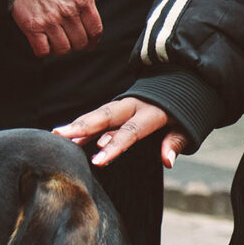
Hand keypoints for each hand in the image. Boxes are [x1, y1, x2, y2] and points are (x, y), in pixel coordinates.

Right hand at [12, 0, 104, 56]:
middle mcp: (68, 12)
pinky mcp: (32, 26)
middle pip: (80, 42)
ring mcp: (50, 20)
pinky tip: (43, 44)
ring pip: (63, 49)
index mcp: (82, 0)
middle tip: (71, 42)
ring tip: (57, 44)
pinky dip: (44, 51)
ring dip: (61, 49)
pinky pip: (42, 50)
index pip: (95, 29)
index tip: (90, 44)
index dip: (93, 41)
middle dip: (77, 45)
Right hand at [52, 97, 188, 167]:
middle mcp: (133, 105)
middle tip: (60, 135)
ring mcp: (122, 106)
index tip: (98, 161)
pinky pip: (97, 117)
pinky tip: (64, 134)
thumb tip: (167, 160)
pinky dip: (82, 125)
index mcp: (152, 112)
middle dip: (83, 126)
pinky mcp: (116, 109)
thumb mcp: (187, 127)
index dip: (114, 147)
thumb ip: (174, 142)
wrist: (182, 83)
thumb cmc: (184, 112)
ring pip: (96, 114)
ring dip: (77, 125)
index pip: (130, 132)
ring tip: (56, 134)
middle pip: (105, 116)